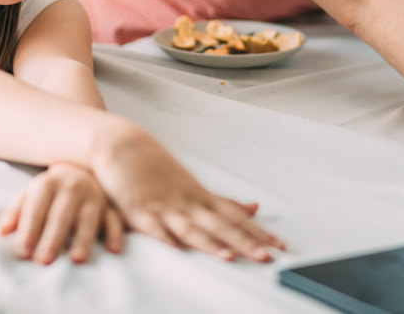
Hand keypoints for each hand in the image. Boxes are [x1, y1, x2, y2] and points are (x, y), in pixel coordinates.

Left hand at [0, 162, 123, 263]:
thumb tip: (1, 232)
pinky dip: (115, 234)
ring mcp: (94, 195)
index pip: (36, 208)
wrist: (82, 166)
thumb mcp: (30, 194)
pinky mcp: (111, 205)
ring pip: (89, 218)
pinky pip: (115, 219)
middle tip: (44, 261)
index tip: (22, 252)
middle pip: (61, 215)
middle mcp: (72, 186)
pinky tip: (113, 250)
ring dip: (83, 238)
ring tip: (76, 259)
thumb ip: (16, 212)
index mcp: (48, 183)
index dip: (29, 230)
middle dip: (52, 238)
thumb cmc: (50, 190)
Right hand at [92, 125, 284, 261]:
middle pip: (220, 226)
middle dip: (244, 243)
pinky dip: (165, 238)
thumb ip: (223, 202)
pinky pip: (153, 229)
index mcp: (201, 198)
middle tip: (266, 256)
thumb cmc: (159, 168)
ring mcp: (163, 207)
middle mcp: (187, 203)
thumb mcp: (195, 186)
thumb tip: (256, 208)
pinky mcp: (138, 211)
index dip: (258, 233)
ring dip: (210, 244)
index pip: (236, 219)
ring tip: (229, 258)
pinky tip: (177, 250)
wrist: (122, 145)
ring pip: (191, 230)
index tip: (281, 246)